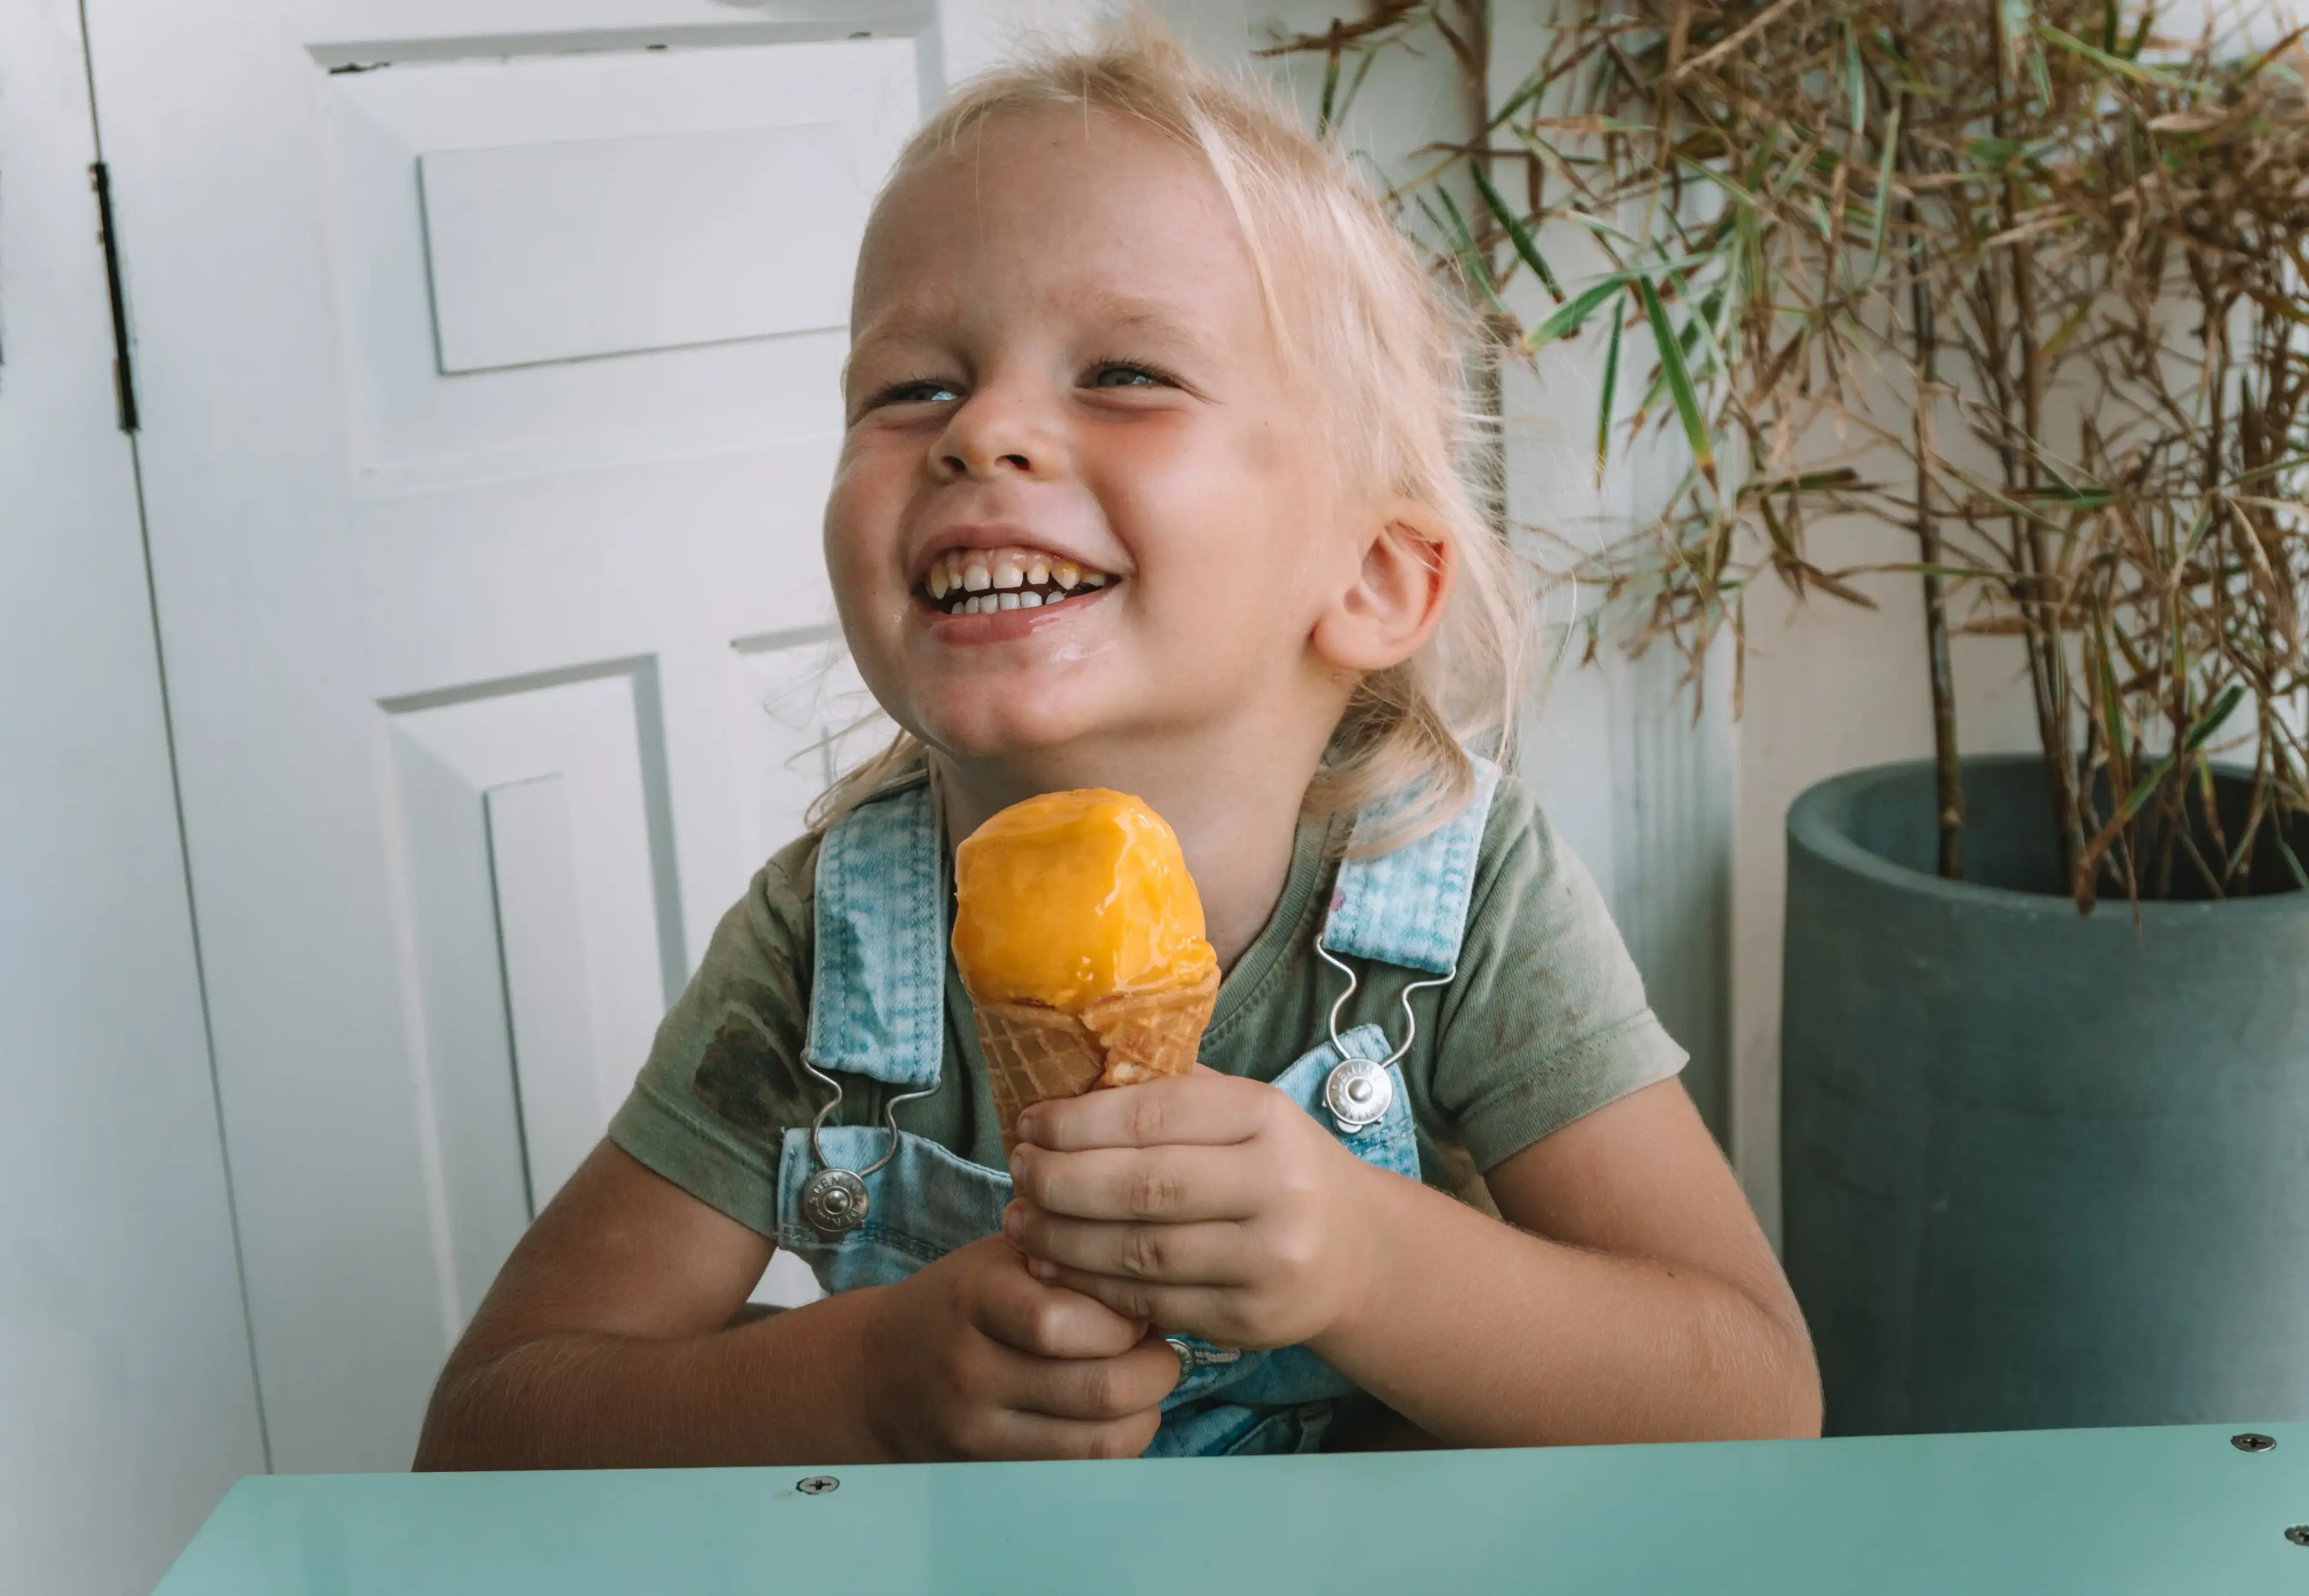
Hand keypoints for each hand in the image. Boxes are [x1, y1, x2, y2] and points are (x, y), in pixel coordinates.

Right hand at [859, 1235, 1178, 1460]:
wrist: (882, 1372)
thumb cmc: (965, 1300)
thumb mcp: (1005, 1255)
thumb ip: (1073, 1262)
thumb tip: (1157, 1290)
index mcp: (976, 1296)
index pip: (1063, 1321)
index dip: (1124, 1316)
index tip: (1138, 1306)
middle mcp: (972, 1368)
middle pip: (1100, 1388)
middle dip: (1156, 1369)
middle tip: (1160, 1349)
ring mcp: (979, 1430)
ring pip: (1101, 1442)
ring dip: (1146, 1412)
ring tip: (1143, 1383)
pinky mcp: (993, 1470)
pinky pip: (1083, 1469)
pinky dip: (1118, 1442)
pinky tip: (1114, 1414)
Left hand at [1005, 1068, 1384, 1351]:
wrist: (1356, 1253)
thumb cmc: (1276, 1166)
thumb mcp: (1245, 1112)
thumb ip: (1171, 1091)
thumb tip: (1069, 1070)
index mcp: (1268, 1117)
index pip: (1155, 1114)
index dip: (1078, 1122)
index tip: (1028, 1124)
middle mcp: (1277, 1188)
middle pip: (1142, 1187)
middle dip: (1060, 1181)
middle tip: (1016, 1173)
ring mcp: (1269, 1260)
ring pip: (1140, 1253)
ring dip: (1063, 1238)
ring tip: (1019, 1221)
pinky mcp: (1251, 1319)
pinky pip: (1153, 1302)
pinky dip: (1093, 1285)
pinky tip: (1056, 1265)